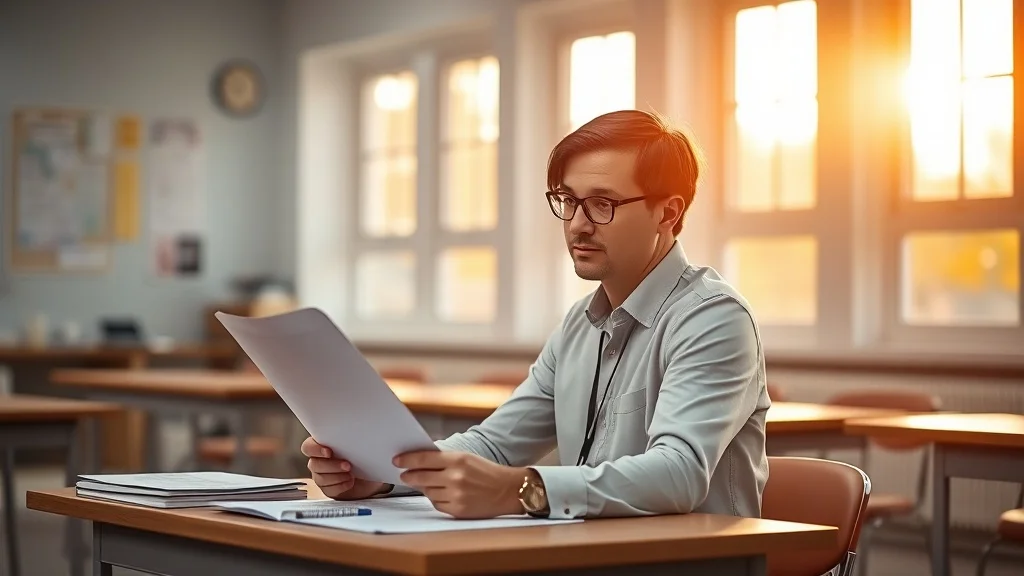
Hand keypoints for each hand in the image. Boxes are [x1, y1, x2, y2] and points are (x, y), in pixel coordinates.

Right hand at [300, 437, 388, 499]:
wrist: (370, 475)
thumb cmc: (363, 456)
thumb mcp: (360, 445)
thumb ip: (353, 439)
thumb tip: (361, 434)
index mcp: (322, 445)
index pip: (308, 446)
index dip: (315, 449)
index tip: (328, 452)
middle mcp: (319, 461)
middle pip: (314, 464)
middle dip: (331, 465)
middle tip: (347, 465)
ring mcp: (322, 476)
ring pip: (320, 478)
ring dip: (336, 476)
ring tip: (350, 474)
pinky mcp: (328, 488)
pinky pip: (328, 489)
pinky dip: (340, 486)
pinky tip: (350, 482)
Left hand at [393, 450, 525, 518]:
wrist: (508, 490)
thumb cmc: (487, 472)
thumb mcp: (467, 458)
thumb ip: (444, 459)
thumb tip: (419, 462)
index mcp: (458, 460)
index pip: (425, 458)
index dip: (407, 459)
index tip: (397, 460)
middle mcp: (455, 477)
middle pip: (421, 477)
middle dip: (410, 475)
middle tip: (404, 475)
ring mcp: (456, 495)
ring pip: (428, 492)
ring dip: (426, 488)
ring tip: (432, 484)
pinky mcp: (458, 510)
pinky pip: (437, 504)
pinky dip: (436, 499)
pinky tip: (443, 494)